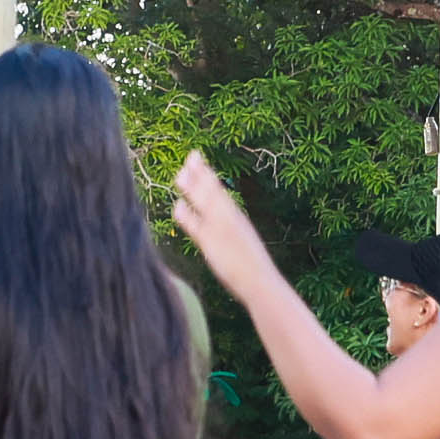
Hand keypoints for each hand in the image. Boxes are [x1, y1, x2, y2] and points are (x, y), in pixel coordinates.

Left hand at [165, 150, 267, 293]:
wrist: (262, 283)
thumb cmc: (253, 268)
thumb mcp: (242, 244)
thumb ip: (231, 232)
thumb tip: (225, 227)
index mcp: (236, 218)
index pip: (219, 191)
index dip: (207, 175)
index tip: (198, 159)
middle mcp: (230, 219)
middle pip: (213, 191)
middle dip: (201, 173)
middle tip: (191, 155)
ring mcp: (221, 230)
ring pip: (206, 203)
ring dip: (193, 188)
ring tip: (180, 173)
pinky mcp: (213, 244)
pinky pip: (197, 227)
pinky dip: (187, 216)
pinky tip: (177, 206)